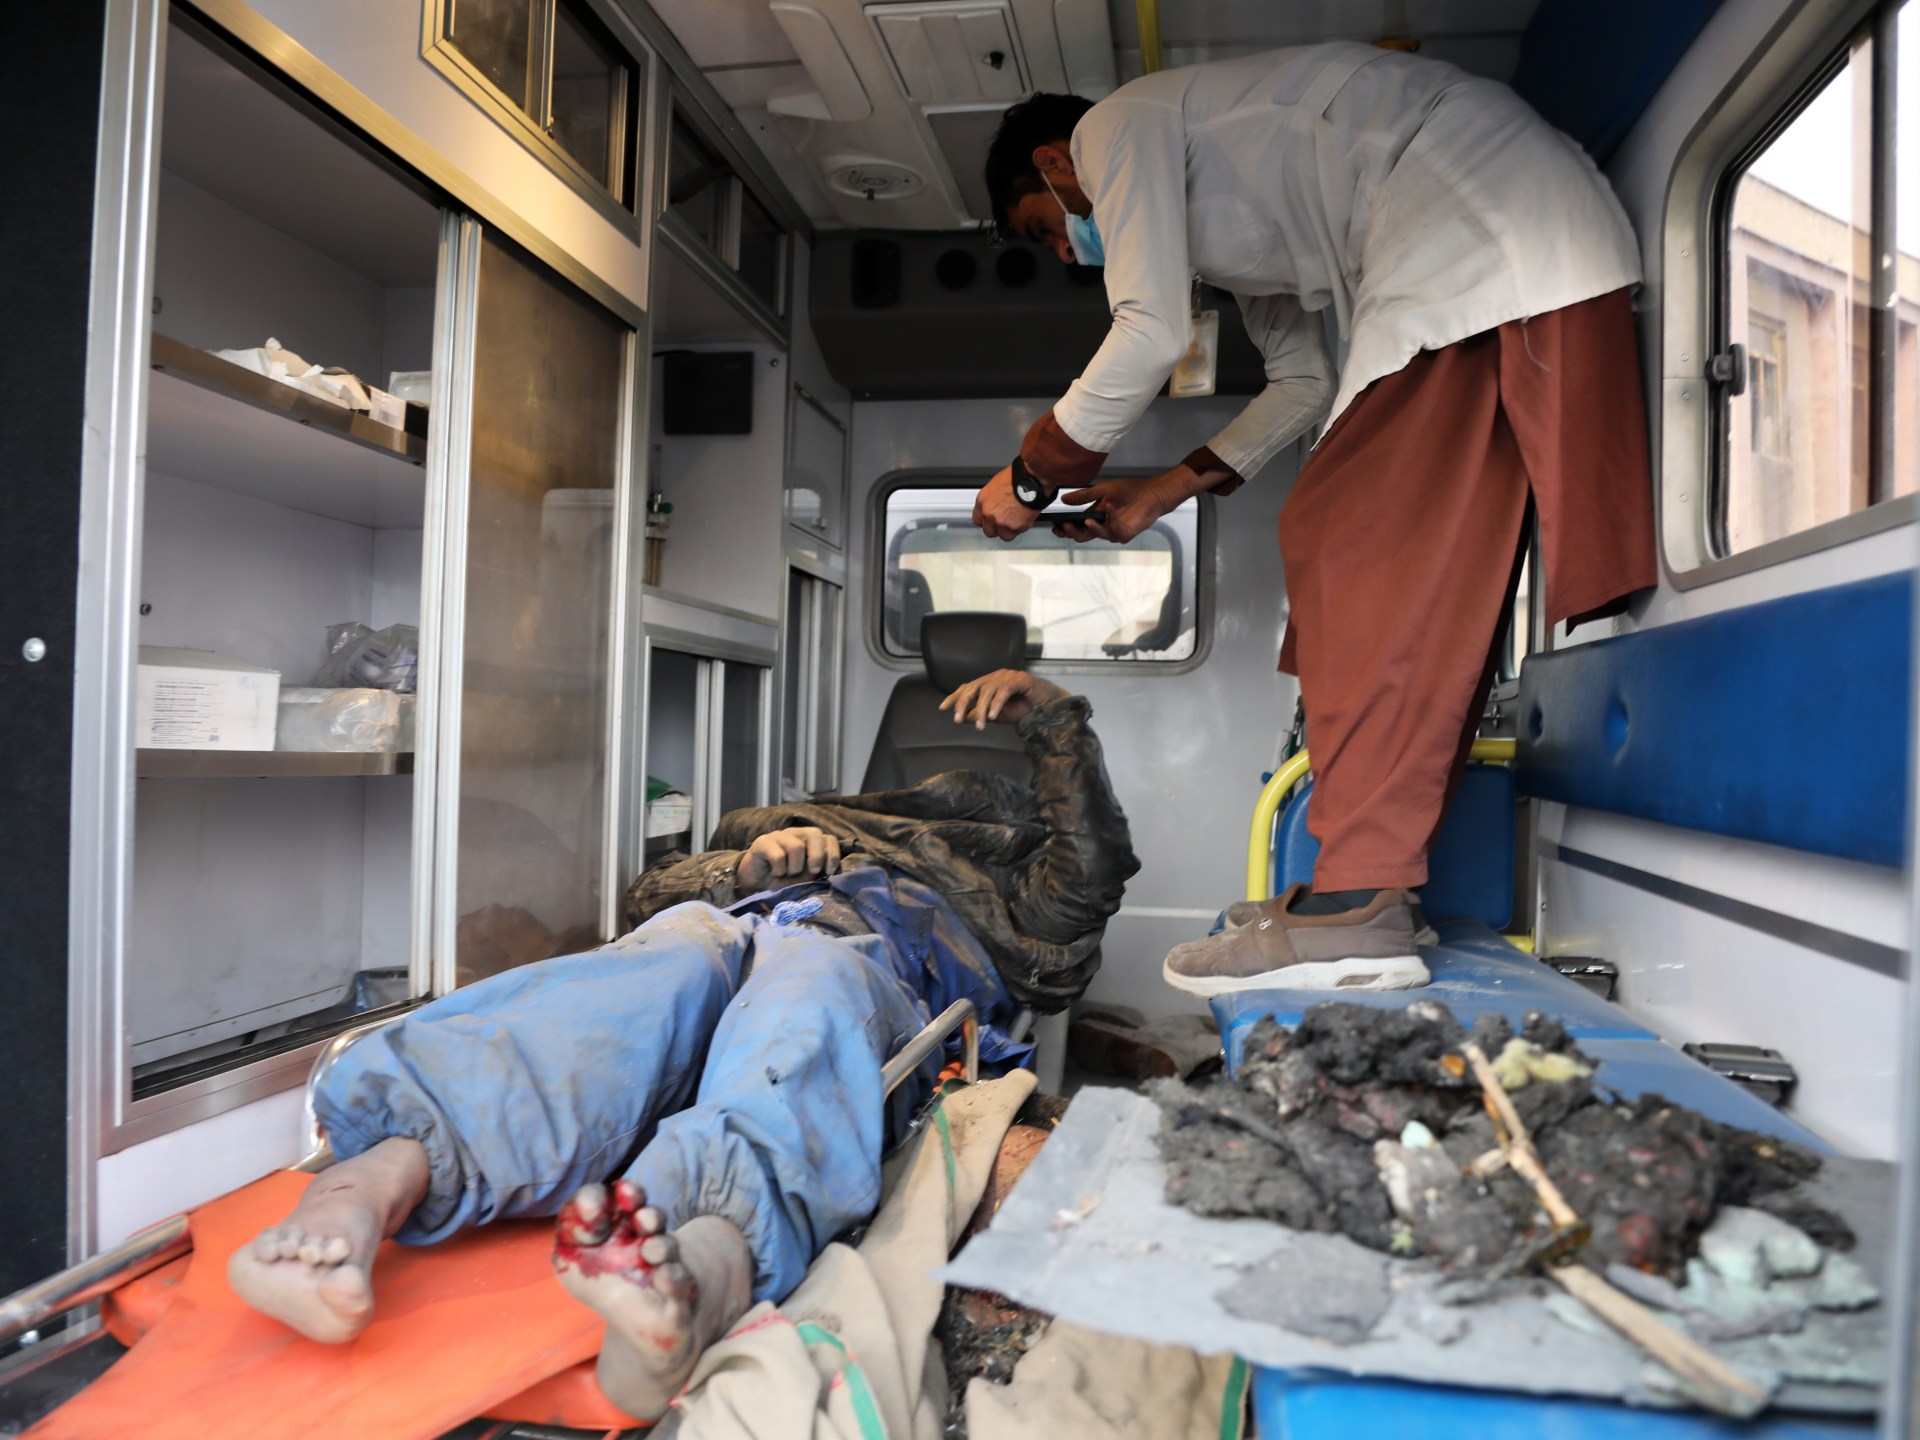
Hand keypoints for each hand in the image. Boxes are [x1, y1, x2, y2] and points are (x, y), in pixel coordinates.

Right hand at [737, 826, 841, 890]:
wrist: (756, 886)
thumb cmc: (784, 880)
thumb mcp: (806, 877)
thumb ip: (818, 870)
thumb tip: (832, 872)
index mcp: (809, 841)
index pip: (829, 839)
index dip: (833, 855)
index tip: (828, 872)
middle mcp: (795, 833)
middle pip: (815, 833)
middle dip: (817, 856)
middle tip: (811, 872)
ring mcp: (779, 836)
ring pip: (796, 846)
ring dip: (794, 867)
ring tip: (787, 874)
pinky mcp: (763, 842)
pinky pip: (778, 855)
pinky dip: (779, 869)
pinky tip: (775, 873)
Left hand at [939, 669, 1069, 729]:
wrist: (1046, 707)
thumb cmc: (1023, 709)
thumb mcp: (996, 716)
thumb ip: (980, 714)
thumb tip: (963, 717)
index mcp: (989, 683)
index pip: (967, 687)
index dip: (955, 697)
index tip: (943, 708)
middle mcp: (996, 676)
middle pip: (974, 687)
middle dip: (963, 704)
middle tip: (957, 720)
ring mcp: (1007, 676)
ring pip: (988, 691)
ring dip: (982, 710)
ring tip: (981, 727)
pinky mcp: (1020, 679)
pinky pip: (1004, 691)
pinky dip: (998, 704)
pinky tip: (993, 716)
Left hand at [973, 466, 1039, 541]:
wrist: (1031, 480)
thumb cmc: (1018, 477)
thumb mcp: (997, 484)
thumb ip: (993, 499)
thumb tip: (996, 504)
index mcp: (982, 501)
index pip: (978, 519)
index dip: (986, 521)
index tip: (992, 520)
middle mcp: (988, 513)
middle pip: (988, 531)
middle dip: (997, 528)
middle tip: (1006, 521)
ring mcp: (1001, 522)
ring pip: (1003, 535)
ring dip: (1010, 530)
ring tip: (1018, 520)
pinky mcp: (1014, 527)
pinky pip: (1017, 533)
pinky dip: (1022, 528)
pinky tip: (1025, 518)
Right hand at [1051, 467, 1191, 543]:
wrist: (1150, 493)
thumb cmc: (1128, 491)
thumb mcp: (1102, 490)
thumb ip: (1084, 496)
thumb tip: (1063, 498)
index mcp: (1094, 517)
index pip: (1076, 526)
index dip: (1064, 528)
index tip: (1054, 526)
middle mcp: (1102, 527)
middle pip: (1082, 536)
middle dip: (1072, 532)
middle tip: (1064, 527)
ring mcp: (1114, 532)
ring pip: (1097, 535)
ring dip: (1091, 528)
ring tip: (1085, 520)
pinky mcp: (1125, 534)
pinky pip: (1114, 531)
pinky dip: (1111, 519)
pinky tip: (1108, 508)